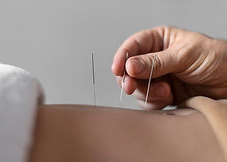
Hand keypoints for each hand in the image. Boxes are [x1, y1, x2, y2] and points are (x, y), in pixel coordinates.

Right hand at [112, 26, 226, 109]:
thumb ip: (156, 62)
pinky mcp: (162, 93)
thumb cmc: (215, 58)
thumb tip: (130, 65)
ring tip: (165, 92)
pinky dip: (153, 102)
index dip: (122, 57)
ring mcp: (157, 77)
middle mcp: (154, 59)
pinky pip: (147, 100)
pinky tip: (168, 98)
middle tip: (132, 86)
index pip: (133, 46)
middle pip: (129, 69)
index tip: (118, 69)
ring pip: (136, 87)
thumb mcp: (185, 55)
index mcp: (159, 41)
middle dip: (130, 79)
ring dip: (146, 92)